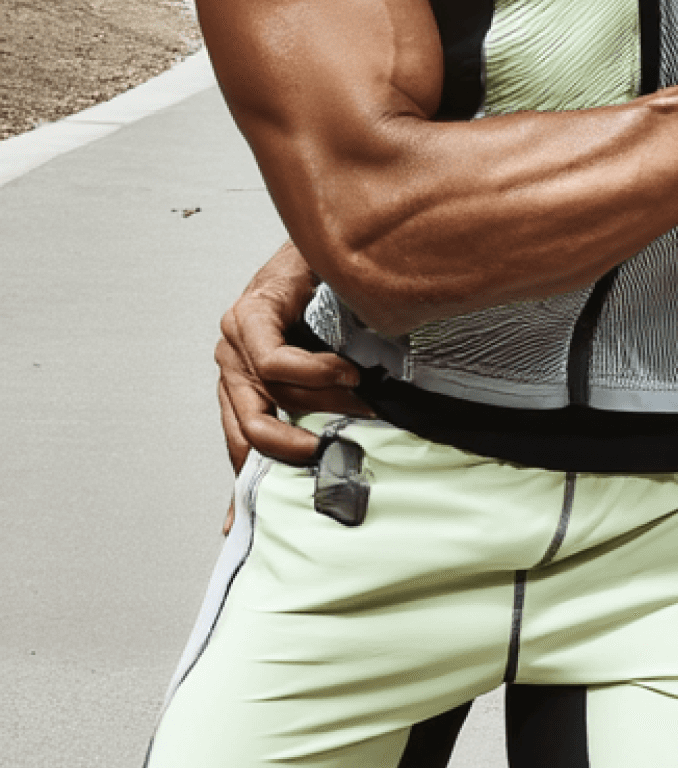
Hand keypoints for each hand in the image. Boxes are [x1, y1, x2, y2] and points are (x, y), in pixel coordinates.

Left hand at [216, 243, 371, 481]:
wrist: (334, 241)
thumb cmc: (330, 301)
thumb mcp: (321, 369)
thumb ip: (316, 406)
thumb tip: (328, 459)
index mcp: (242, 382)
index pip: (238, 442)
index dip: (243, 484)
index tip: (245, 525)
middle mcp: (230, 362)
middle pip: (249, 428)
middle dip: (289, 447)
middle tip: (328, 451)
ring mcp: (234, 338)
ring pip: (269, 396)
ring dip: (321, 401)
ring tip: (358, 399)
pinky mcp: (248, 315)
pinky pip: (276, 362)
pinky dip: (316, 371)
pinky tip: (347, 369)